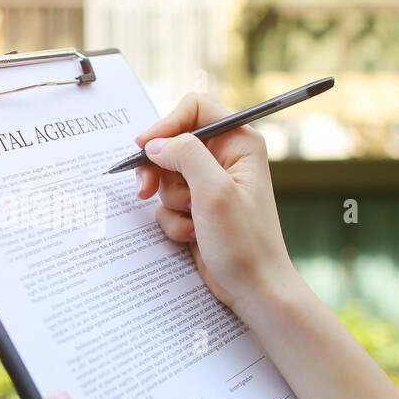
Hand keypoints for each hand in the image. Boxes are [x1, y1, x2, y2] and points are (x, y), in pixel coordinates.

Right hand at [135, 94, 292, 313]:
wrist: (254, 288)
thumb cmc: (246, 243)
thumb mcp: (215, 192)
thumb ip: (185, 156)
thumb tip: (155, 144)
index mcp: (239, 143)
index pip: (194, 110)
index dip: (166, 125)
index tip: (144, 147)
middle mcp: (225, 158)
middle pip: (173, 143)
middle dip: (160, 171)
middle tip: (144, 190)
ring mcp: (210, 184)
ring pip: (166, 176)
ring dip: (171, 202)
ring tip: (192, 221)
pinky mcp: (198, 208)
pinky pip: (168, 203)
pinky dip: (174, 221)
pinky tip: (193, 236)